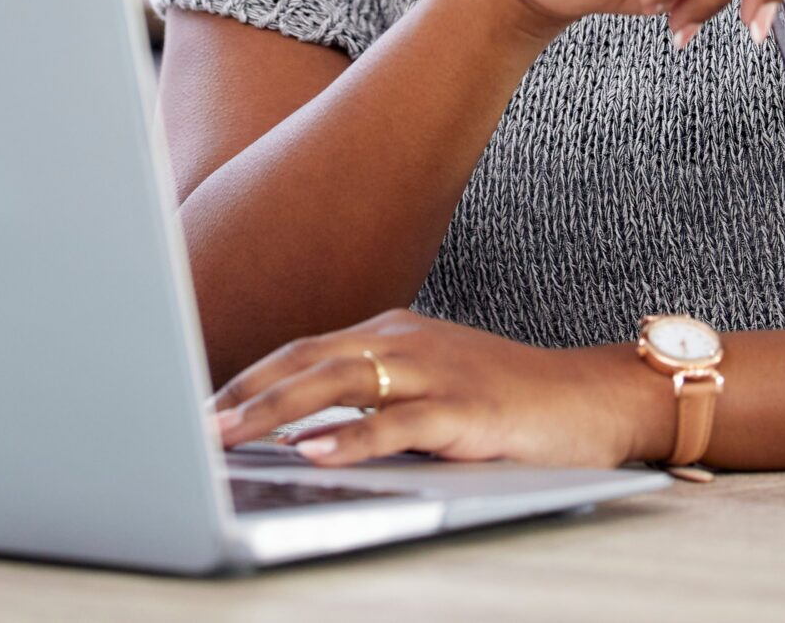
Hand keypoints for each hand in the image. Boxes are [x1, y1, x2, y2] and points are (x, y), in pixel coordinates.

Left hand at [210, 308, 669, 469]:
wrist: (593, 398)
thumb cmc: (507, 399)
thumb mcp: (429, 385)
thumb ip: (371, 397)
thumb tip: (299, 430)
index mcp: (391, 333)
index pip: (302, 350)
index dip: (249, 378)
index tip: (199, 407)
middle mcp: (406, 341)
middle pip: (308, 360)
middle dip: (244, 394)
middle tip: (191, 425)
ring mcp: (437, 371)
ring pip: (340, 383)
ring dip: (277, 411)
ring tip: (228, 436)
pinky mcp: (468, 410)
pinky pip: (400, 423)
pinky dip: (353, 436)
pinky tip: (317, 452)